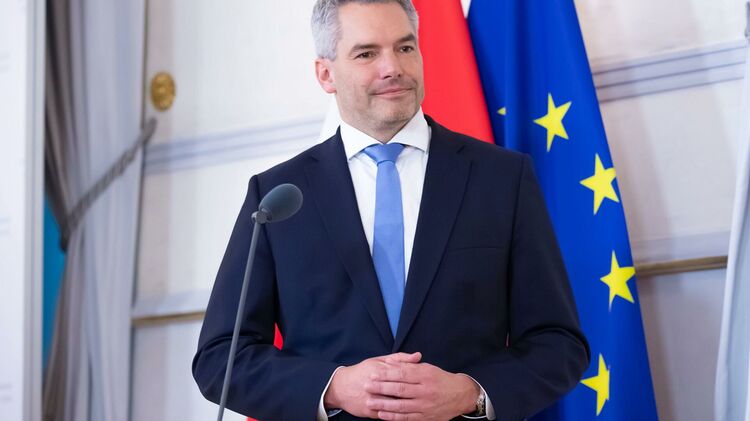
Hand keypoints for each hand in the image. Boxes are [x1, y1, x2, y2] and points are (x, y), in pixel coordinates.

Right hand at [324, 352, 422, 417]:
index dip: (417, 378)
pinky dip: (397, 416)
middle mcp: (376, 384)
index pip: (402, 372)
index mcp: (379, 369)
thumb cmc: (363, 371)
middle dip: (415, 393)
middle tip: (429, 395)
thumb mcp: (379, 360)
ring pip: (394, 404)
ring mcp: (372, 399)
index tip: (429, 380)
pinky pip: (386, 415)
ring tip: (420, 406)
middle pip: (400, 389)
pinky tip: (408, 414)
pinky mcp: (369, 411)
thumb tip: (418, 356)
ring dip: (407, 406)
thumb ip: (400, 358)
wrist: (341, 387)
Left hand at [365, 362, 479, 419]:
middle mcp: (425, 391)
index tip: (373, 373)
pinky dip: (393, 417)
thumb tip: (390, 363)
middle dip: (381, 388)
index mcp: (425, 375)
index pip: (402, 374)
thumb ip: (409, 366)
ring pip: (401, 406)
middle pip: (399, 389)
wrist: (460, 395)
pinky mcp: (425, 417)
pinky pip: (406, 418)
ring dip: (383, 404)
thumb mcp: (427, 368)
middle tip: (366, 386)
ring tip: (369, 401)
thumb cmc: (441, 379)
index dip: (386, 374)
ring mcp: (425, 406)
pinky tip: (381, 414)